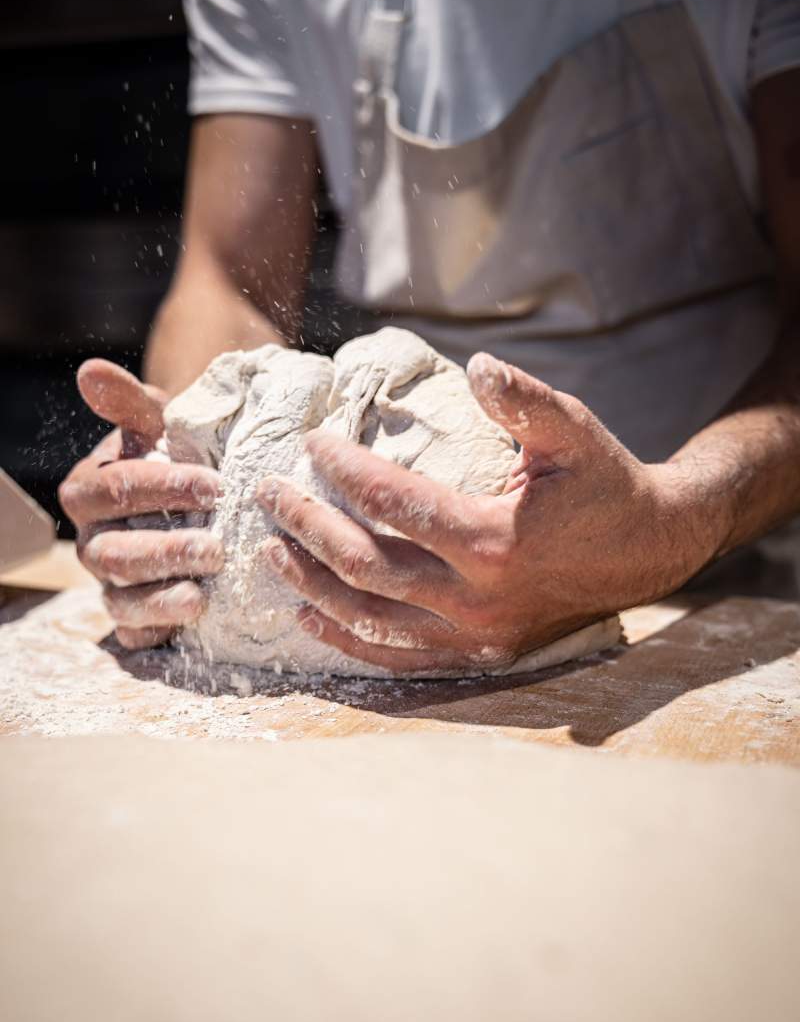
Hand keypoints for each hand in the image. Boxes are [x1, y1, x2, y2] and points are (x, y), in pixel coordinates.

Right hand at [59, 360, 222, 648]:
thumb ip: (130, 403)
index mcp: (89, 489)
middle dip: (166, 550)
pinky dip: (162, 629)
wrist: (201, 499)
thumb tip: (90, 371)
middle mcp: (92, 541)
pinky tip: (197, 618)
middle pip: (115, 553)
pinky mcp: (133, 620)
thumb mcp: (161, 425)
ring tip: (207, 591)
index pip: (114, 489)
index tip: (216, 485)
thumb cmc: (179, 456)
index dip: (163, 488)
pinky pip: (136, 634)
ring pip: (123, 598)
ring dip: (165, 596)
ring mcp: (110, 584)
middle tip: (216, 547)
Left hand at [256, 354, 711, 673]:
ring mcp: (473, 634)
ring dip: (312, 585)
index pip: (393, 503)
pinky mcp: (474, 654)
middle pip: (364, 566)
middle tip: (267, 493)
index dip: (343, 470)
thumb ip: (525, 401)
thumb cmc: (605, 485)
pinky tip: (309, 614)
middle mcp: (476, 597)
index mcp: (495, 539)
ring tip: (270, 550)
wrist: (647, 553)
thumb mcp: (574, 433)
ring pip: (369, 618)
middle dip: (306, 526)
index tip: (313, 443)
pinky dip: (347, 638)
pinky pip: (396, 657)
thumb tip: (477, 365)